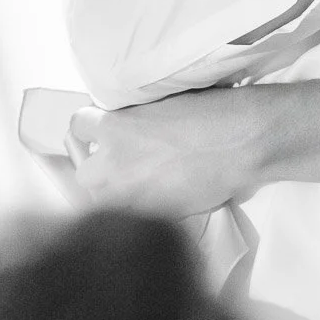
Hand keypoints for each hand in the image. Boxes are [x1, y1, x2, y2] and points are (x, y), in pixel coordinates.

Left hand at [68, 89, 255, 216]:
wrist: (241, 144)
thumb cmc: (211, 113)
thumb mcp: (161, 103)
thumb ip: (135, 118)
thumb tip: (129, 127)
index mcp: (114, 128)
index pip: (78, 126)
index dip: (92, 128)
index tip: (104, 131)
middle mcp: (114, 164)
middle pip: (83, 173)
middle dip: (99, 169)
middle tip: (122, 163)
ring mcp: (132, 195)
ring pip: (104, 201)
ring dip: (118, 193)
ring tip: (142, 185)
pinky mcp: (153, 215)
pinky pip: (135, 214)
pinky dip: (145, 207)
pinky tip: (165, 195)